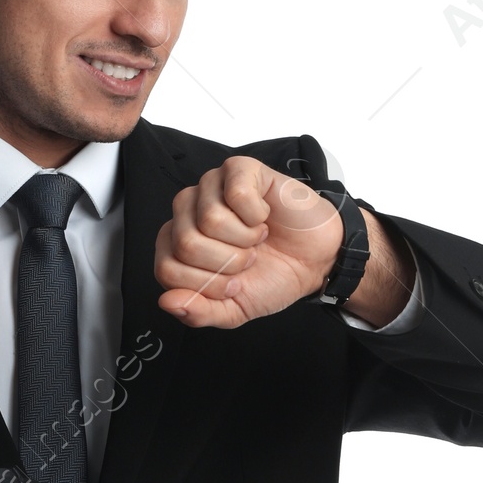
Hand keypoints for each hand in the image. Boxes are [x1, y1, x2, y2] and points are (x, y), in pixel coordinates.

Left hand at [154, 156, 344, 328]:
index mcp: (176, 246)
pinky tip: (263, 216)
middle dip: (227, 263)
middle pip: (186, 244)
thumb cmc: (272, 276)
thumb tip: (167, 302)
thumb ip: (198, 312)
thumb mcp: (233, 309)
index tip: (234, 283)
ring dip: (245, 239)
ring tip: (257, 237)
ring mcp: (210, 186)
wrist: (316, 259)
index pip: (166, 270)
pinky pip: (236, 195)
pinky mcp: (238, 169)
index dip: (206, 284)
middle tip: (249, 258)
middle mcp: (186, 212)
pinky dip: (257, 215)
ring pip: (210, 220)